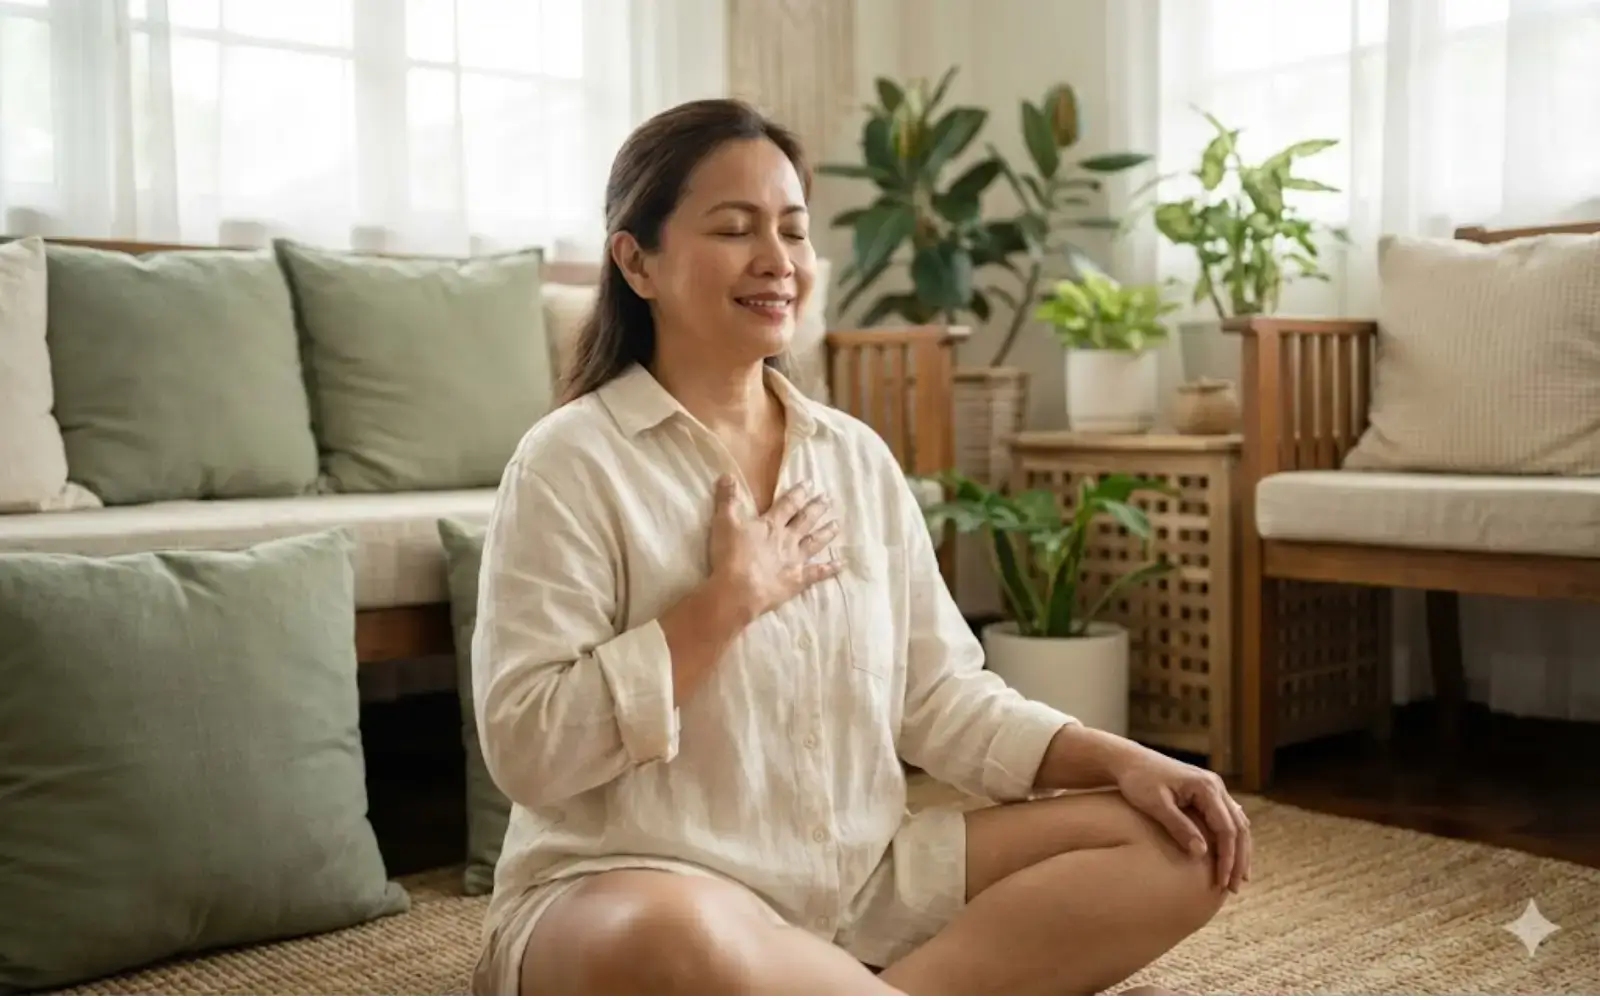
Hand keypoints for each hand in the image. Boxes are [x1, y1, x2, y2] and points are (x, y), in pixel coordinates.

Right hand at [709, 475, 841, 621]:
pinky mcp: (798, 580)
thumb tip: (727, 475)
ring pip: (815, 543)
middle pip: (805, 520)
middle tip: (829, 498)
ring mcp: (795, 560)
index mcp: (771, 525)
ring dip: (827, 532)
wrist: (739, 590)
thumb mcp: (724, 523)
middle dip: (817, 508)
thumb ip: (727, 499)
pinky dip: (831, 569)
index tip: (810, 483)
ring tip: (838, 524)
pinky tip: (842, 564)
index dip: (799, 493)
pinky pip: (818, 573)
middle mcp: (787, 539)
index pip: (788, 504)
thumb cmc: (730, 556)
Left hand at [1113, 747, 1252, 892]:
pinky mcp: (1207, 794)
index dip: (1227, 857)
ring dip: (1240, 851)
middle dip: (1239, 859)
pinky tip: (1231, 857)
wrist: (1129, 761)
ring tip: (1237, 879)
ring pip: (1238, 823)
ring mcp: (1214, 789)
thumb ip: (1178, 826)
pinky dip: (1232, 840)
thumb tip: (1201, 853)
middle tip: (1234, 888)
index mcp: (1206, 787)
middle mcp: (1216, 786)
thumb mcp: (1155, 804)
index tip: (1223, 881)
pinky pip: (1228, 819)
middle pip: (1239, 828)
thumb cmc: (1138, 780)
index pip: (1226, 828)